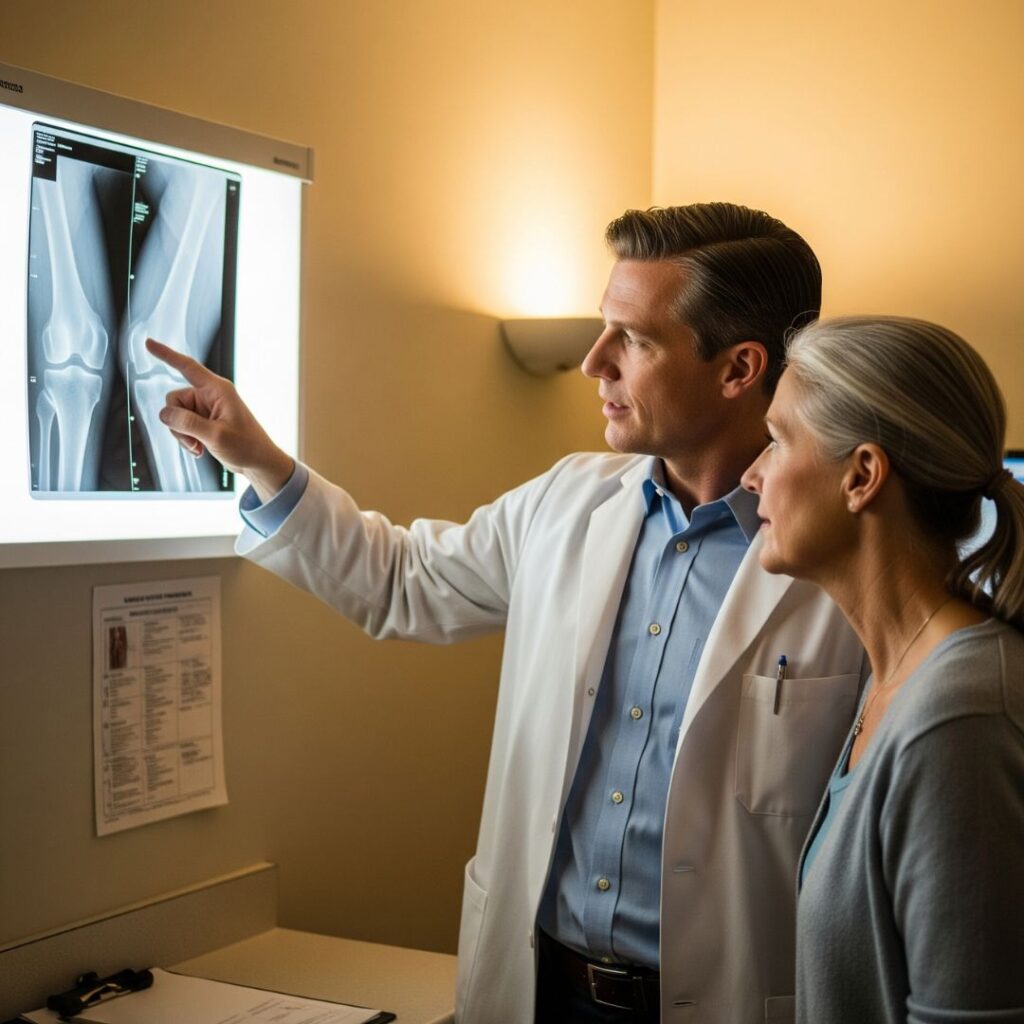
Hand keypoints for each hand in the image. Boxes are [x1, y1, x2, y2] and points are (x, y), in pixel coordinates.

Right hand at [145, 339, 294, 500]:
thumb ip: (188, 423)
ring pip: (176, 415)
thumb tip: (164, 413)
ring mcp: (206, 408)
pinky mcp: (204, 420)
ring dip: (182, 434)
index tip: (149, 343)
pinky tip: (199, 449)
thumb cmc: (247, 447)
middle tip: (192, 441)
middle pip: (174, 400)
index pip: (187, 367)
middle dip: (177, 422)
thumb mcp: (216, 436)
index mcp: (218, 390)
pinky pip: (182, 424)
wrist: (259, 463)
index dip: (166, 354)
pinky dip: (186, 438)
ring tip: (198, 447)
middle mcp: (210, 395)